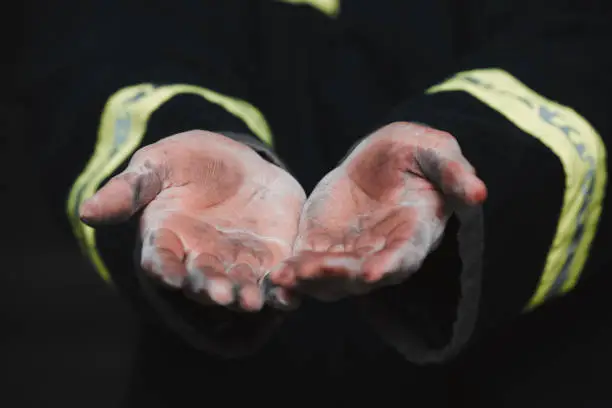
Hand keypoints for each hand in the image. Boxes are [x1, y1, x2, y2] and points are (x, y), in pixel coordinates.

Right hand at [80, 130, 304, 310]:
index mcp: (167, 239)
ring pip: (241, 284)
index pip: (160, 259)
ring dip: (246, 295)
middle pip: (203, 279)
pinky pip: (277, 277)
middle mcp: (200, 258)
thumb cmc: (187, 163)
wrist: (236, 161)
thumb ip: (130, 189)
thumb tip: (86, 212)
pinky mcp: (272, 256)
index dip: (163, 267)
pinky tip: (291, 294)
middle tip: (222, 295)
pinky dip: (283, 288)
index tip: (167, 274)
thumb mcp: (158, 165)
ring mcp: (237, 261)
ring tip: (253, 301)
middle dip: (212, 288)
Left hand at [269, 122, 486, 300]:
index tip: (372, 272)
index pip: (404, 257)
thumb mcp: (435, 153)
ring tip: (287, 276)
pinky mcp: (322, 247)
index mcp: (414, 234)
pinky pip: (307, 266)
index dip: (389, 265)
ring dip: (310, 280)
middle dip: (338, 276)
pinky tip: (275, 275)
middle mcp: (382, 253)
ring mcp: (350, 254)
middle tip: (314, 271)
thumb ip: (454, 173)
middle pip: (360, 276)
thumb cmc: (414, 155)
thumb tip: (480, 194)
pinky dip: (293, 274)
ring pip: (330, 279)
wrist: (379, 159)